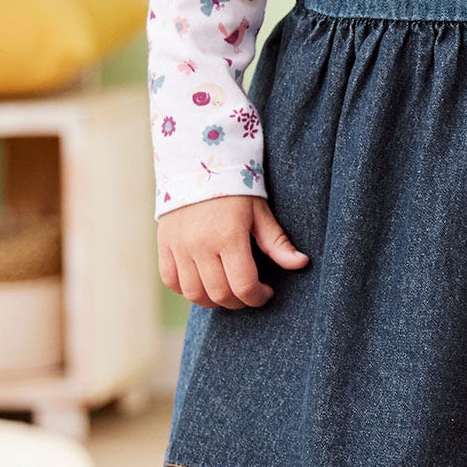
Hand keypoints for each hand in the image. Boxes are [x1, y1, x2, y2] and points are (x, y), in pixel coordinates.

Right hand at [157, 194, 309, 308]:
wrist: (196, 163)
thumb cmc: (234, 189)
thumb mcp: (260, 212)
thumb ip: (277, 243)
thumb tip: (302, 263)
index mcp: (229, 237)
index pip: (243, 285)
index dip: (258, 297)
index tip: (266, 292)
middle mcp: (200, 245)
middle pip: (219, 294)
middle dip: (239, 302)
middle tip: (249, 293)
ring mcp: (179, 247)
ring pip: (194, 294)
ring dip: (214, 301)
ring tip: (227, 291)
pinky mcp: (164, 245)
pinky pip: (171, 281)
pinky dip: (187, 290)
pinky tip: (202, 283)